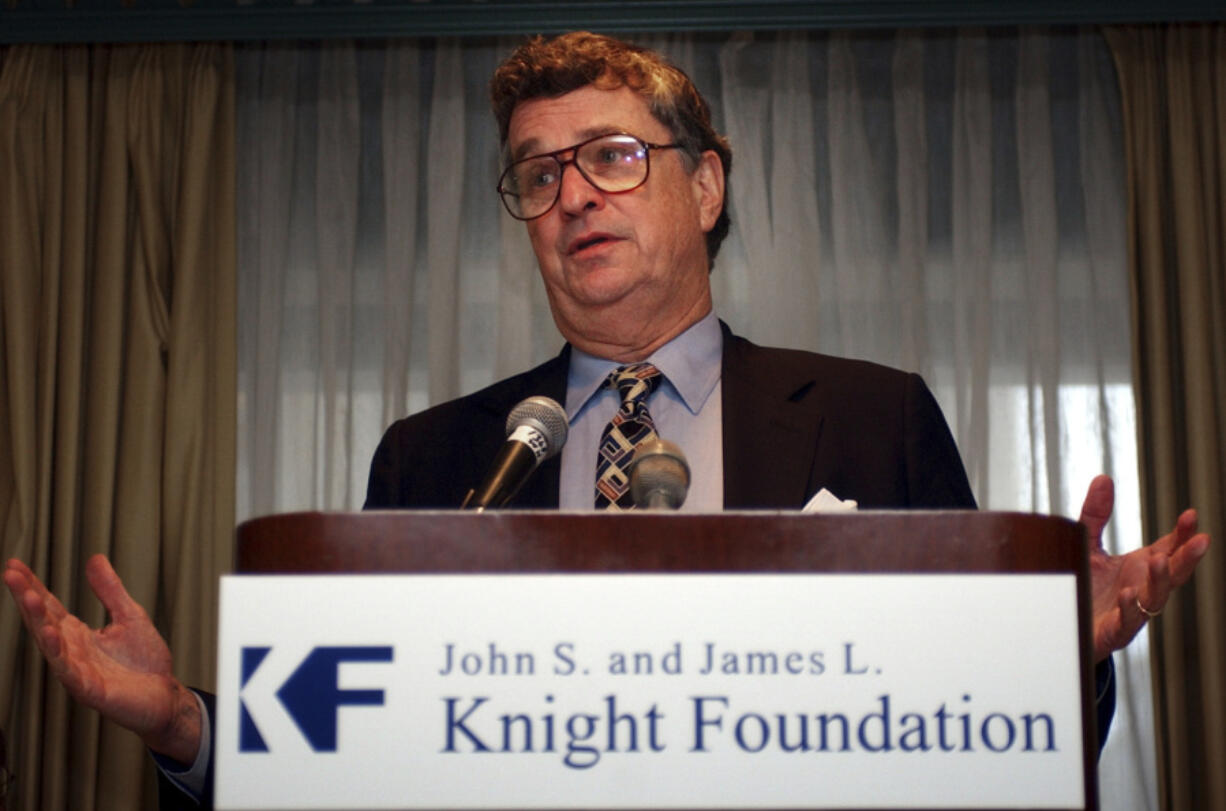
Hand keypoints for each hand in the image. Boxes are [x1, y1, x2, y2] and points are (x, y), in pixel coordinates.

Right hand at [3, 555, 201, 764]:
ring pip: (51, 645)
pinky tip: (51, 636)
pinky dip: (59, 655)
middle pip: (43, 621)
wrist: (164, 696)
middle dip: (26, 598)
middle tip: (10, 574)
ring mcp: (78, 671)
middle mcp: (72, 651)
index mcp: (78, 634)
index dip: (32, 586)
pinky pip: (70, 672)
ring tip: (28, 599)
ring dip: (38, 622)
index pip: (49, 606)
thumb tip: (95, 558)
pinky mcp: (91, 690)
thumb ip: (110, 590)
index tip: (14, 564)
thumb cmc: (145, 661)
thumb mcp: (129, 615)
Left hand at [1079, 475, 1210, 661]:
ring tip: (1160, 560)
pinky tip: (1129, 594)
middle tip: (1202, 540)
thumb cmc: (1084, 585)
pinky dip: (1130, 607)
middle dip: (1188, 557)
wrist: (1065, 623)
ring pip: (1155, 598)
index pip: (1170, 548)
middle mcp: (1143, 588)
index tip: (1191, 515)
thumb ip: (1095, 515)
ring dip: (1160, 580)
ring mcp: (1132, 611)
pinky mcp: (1113, 631)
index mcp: (1141, 567)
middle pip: (1172, 573)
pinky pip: (1126, 621)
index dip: (1182, 533)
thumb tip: (1103, 478)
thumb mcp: (1088, 544)